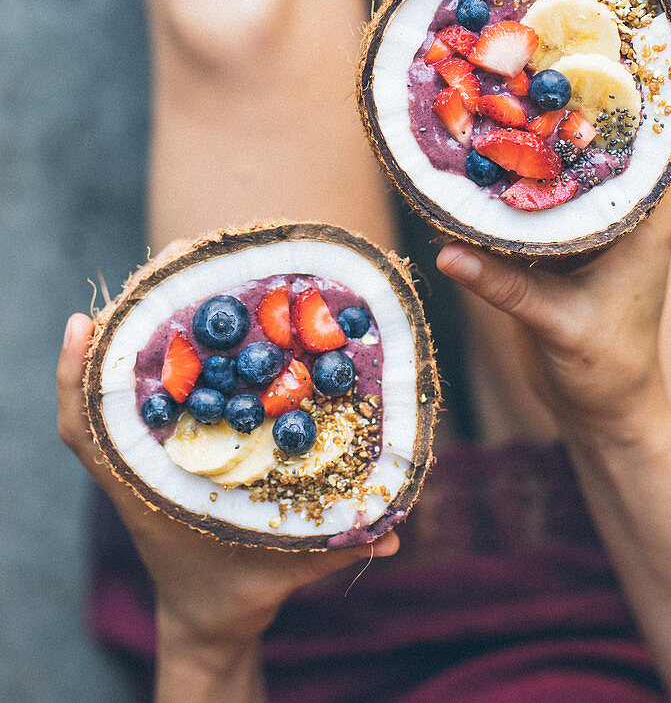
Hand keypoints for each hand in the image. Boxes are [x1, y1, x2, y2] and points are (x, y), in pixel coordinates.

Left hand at [57, 248, 398, 672]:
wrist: (214, 613)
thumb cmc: (241, 586)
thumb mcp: (287, 567)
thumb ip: (338, 546)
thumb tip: (393, 529)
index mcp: (151, 487)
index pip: (89, 430)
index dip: (80, 374)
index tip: (83, 322)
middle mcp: (146, 458)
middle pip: (116, 382)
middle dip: (135, 315)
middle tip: (172, 254)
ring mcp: (159, 446)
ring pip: (140, 375)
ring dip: (157, 315)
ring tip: (187, 257)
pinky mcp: (180, 438)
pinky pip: (166, 386)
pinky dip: (173, 343)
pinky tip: (202, 303)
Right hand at [438, 10, 670, 442]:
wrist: (601, 406)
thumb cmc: (603, 370)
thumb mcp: (561, 329)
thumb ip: (507, 289)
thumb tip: (447, 250)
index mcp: (651, 219)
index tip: (666, 16)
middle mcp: (629, 206)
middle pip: (634, 122)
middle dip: (616, 66)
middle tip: (581, 11)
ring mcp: (596, 215)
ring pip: (589, 142)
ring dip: (572, 97)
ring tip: (538, 45)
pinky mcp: (565, 230)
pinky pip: (549, 173)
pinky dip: (532, 142)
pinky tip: (499, 116)